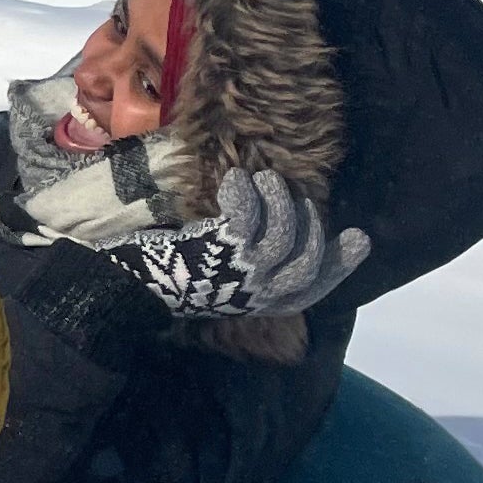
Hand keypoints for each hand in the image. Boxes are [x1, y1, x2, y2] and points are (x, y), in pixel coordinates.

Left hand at [98, 169, 367, 319]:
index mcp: (260, 303)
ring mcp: (238, 277)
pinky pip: (249, 221)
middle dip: (310, 223)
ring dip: (280, 201)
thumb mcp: (218, 272)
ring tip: (264, 179)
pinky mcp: (218, 254)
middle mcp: (256, 296)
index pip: (313, 288)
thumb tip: (277, 225)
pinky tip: (235, 181)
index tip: (359, 237)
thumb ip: (249, 259)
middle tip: (296, 196)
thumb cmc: (167, 273)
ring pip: (284, 238)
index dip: (340, 265)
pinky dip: (247, 195)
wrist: (123, 285)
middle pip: (307, 262)